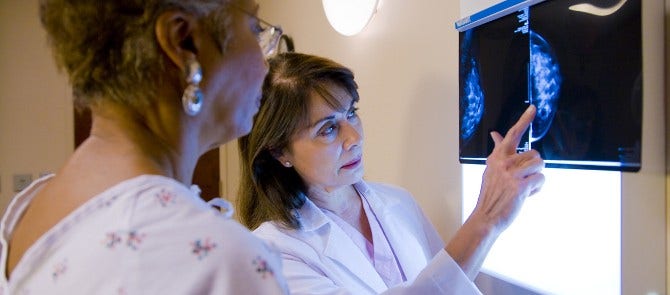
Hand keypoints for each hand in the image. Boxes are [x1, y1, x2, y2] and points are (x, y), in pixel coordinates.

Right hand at [474, 105, 544, 233]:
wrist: (486, 217)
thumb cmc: (491, 195)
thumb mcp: (491, 170)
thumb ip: (497, 151)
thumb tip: (496, 134)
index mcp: (497, 158)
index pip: (512, 134)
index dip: (524, 120)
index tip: (533, 108)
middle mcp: (503, 163)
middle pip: (534, 154)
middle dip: (535, 168)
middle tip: (523, 180)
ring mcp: (511, 174)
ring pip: (540, 166)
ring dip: (537, 178)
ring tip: (525, 187)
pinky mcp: (520, 186)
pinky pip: (541, 180)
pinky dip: (538, 188)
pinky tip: (527, 194)